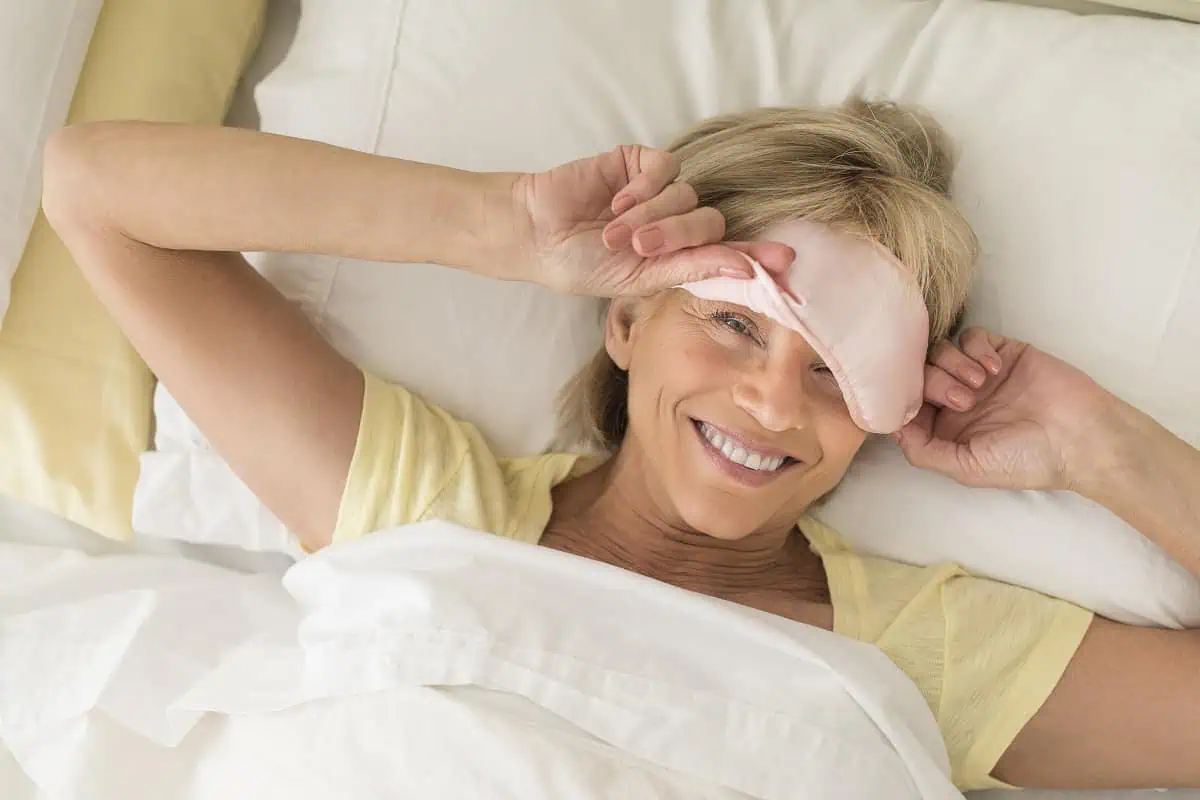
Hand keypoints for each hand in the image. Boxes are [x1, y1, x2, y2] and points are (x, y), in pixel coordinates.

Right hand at [511, 145, 794, 295]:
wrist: (536, 233)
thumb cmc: (580, 263)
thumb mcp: (637, 278)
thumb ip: (690, 268)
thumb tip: (746, 268)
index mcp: (677, 257)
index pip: (730, 254)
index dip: (759, 255)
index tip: (788, 263)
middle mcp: (675, 224)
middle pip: (711, 224)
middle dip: (677, 236)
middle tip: (638, 247)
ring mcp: (659, 191)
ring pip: (687, 197)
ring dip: (651, 216)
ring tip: (612, 230)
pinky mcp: (641, 163)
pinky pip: (667, 169)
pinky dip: (646, 188)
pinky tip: (618, 202)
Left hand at [894, 327, 1117, 491]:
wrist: (1081, 436)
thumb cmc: (1027, 459)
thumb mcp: (967, 468)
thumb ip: (924, 452)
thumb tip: (891, 429)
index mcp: (945, 429)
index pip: (907, 404)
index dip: (905, 400)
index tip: (917, 405)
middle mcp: (957, 400)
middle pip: (920, 374)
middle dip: (935, 384)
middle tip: (965, 400)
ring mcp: (979, 374)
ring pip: (940, 351)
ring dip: (954, 365)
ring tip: (983, 384)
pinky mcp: (1002, 351)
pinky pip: (972, 336)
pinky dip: (976, 348)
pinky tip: (996, 368)